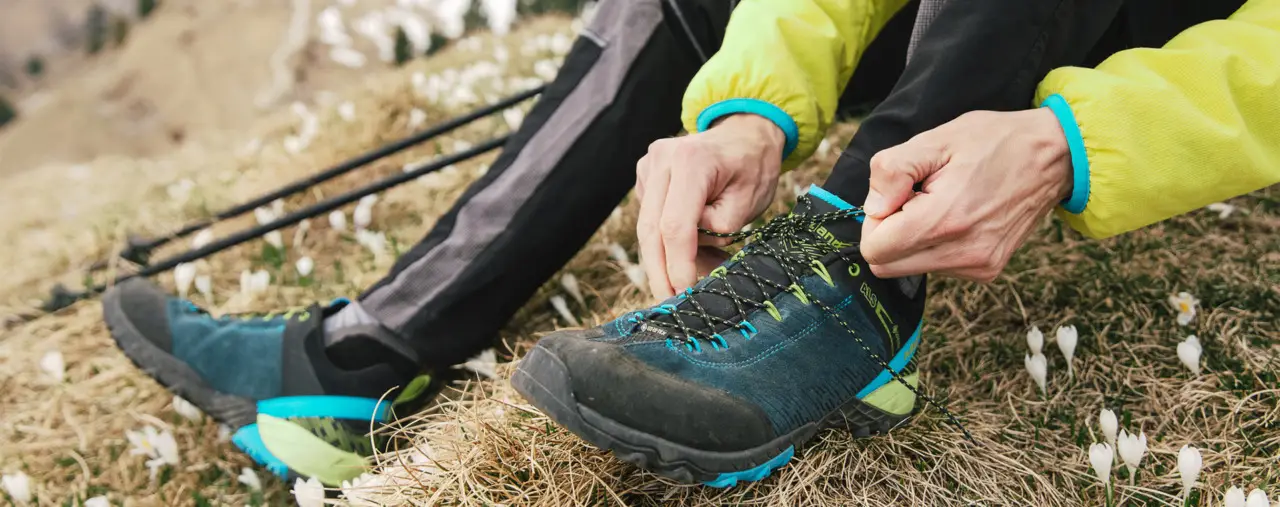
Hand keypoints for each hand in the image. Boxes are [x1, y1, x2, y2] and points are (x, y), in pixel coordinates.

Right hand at [635, 114, 783, 297]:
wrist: (744, 133)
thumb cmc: (753, 166)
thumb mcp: (749, 201)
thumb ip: (720, 229)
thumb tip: (693, 262)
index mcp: (691, 161)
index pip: (675, 226)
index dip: (678, 266)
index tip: (685, 294)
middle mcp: (661, 160)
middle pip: (650, 230)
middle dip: (660, 272)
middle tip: (670, 304)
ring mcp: (648, 166)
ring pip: (647, 228)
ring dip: (667, 258)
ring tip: (700, 272)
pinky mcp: (645, 177)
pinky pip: (651, 219)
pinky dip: (668, 241)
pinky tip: (694, 247)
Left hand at [860, 109, 1072, 281]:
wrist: (1053, 157)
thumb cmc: (993, 142)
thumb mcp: (936, 139)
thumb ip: (893, 171)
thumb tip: (872, 209)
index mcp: (945, 220)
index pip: (875, 250)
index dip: (875, 221)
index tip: (898, 196)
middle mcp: (962, 253)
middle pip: (887, 266)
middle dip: (890, 233)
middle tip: (916, 199)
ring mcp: (977, 266)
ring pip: (910, 267)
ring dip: (913, 239)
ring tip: (943, 203)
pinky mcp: (987, 271)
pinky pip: (937, 267)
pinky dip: (935, 245)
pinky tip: (958, 216)